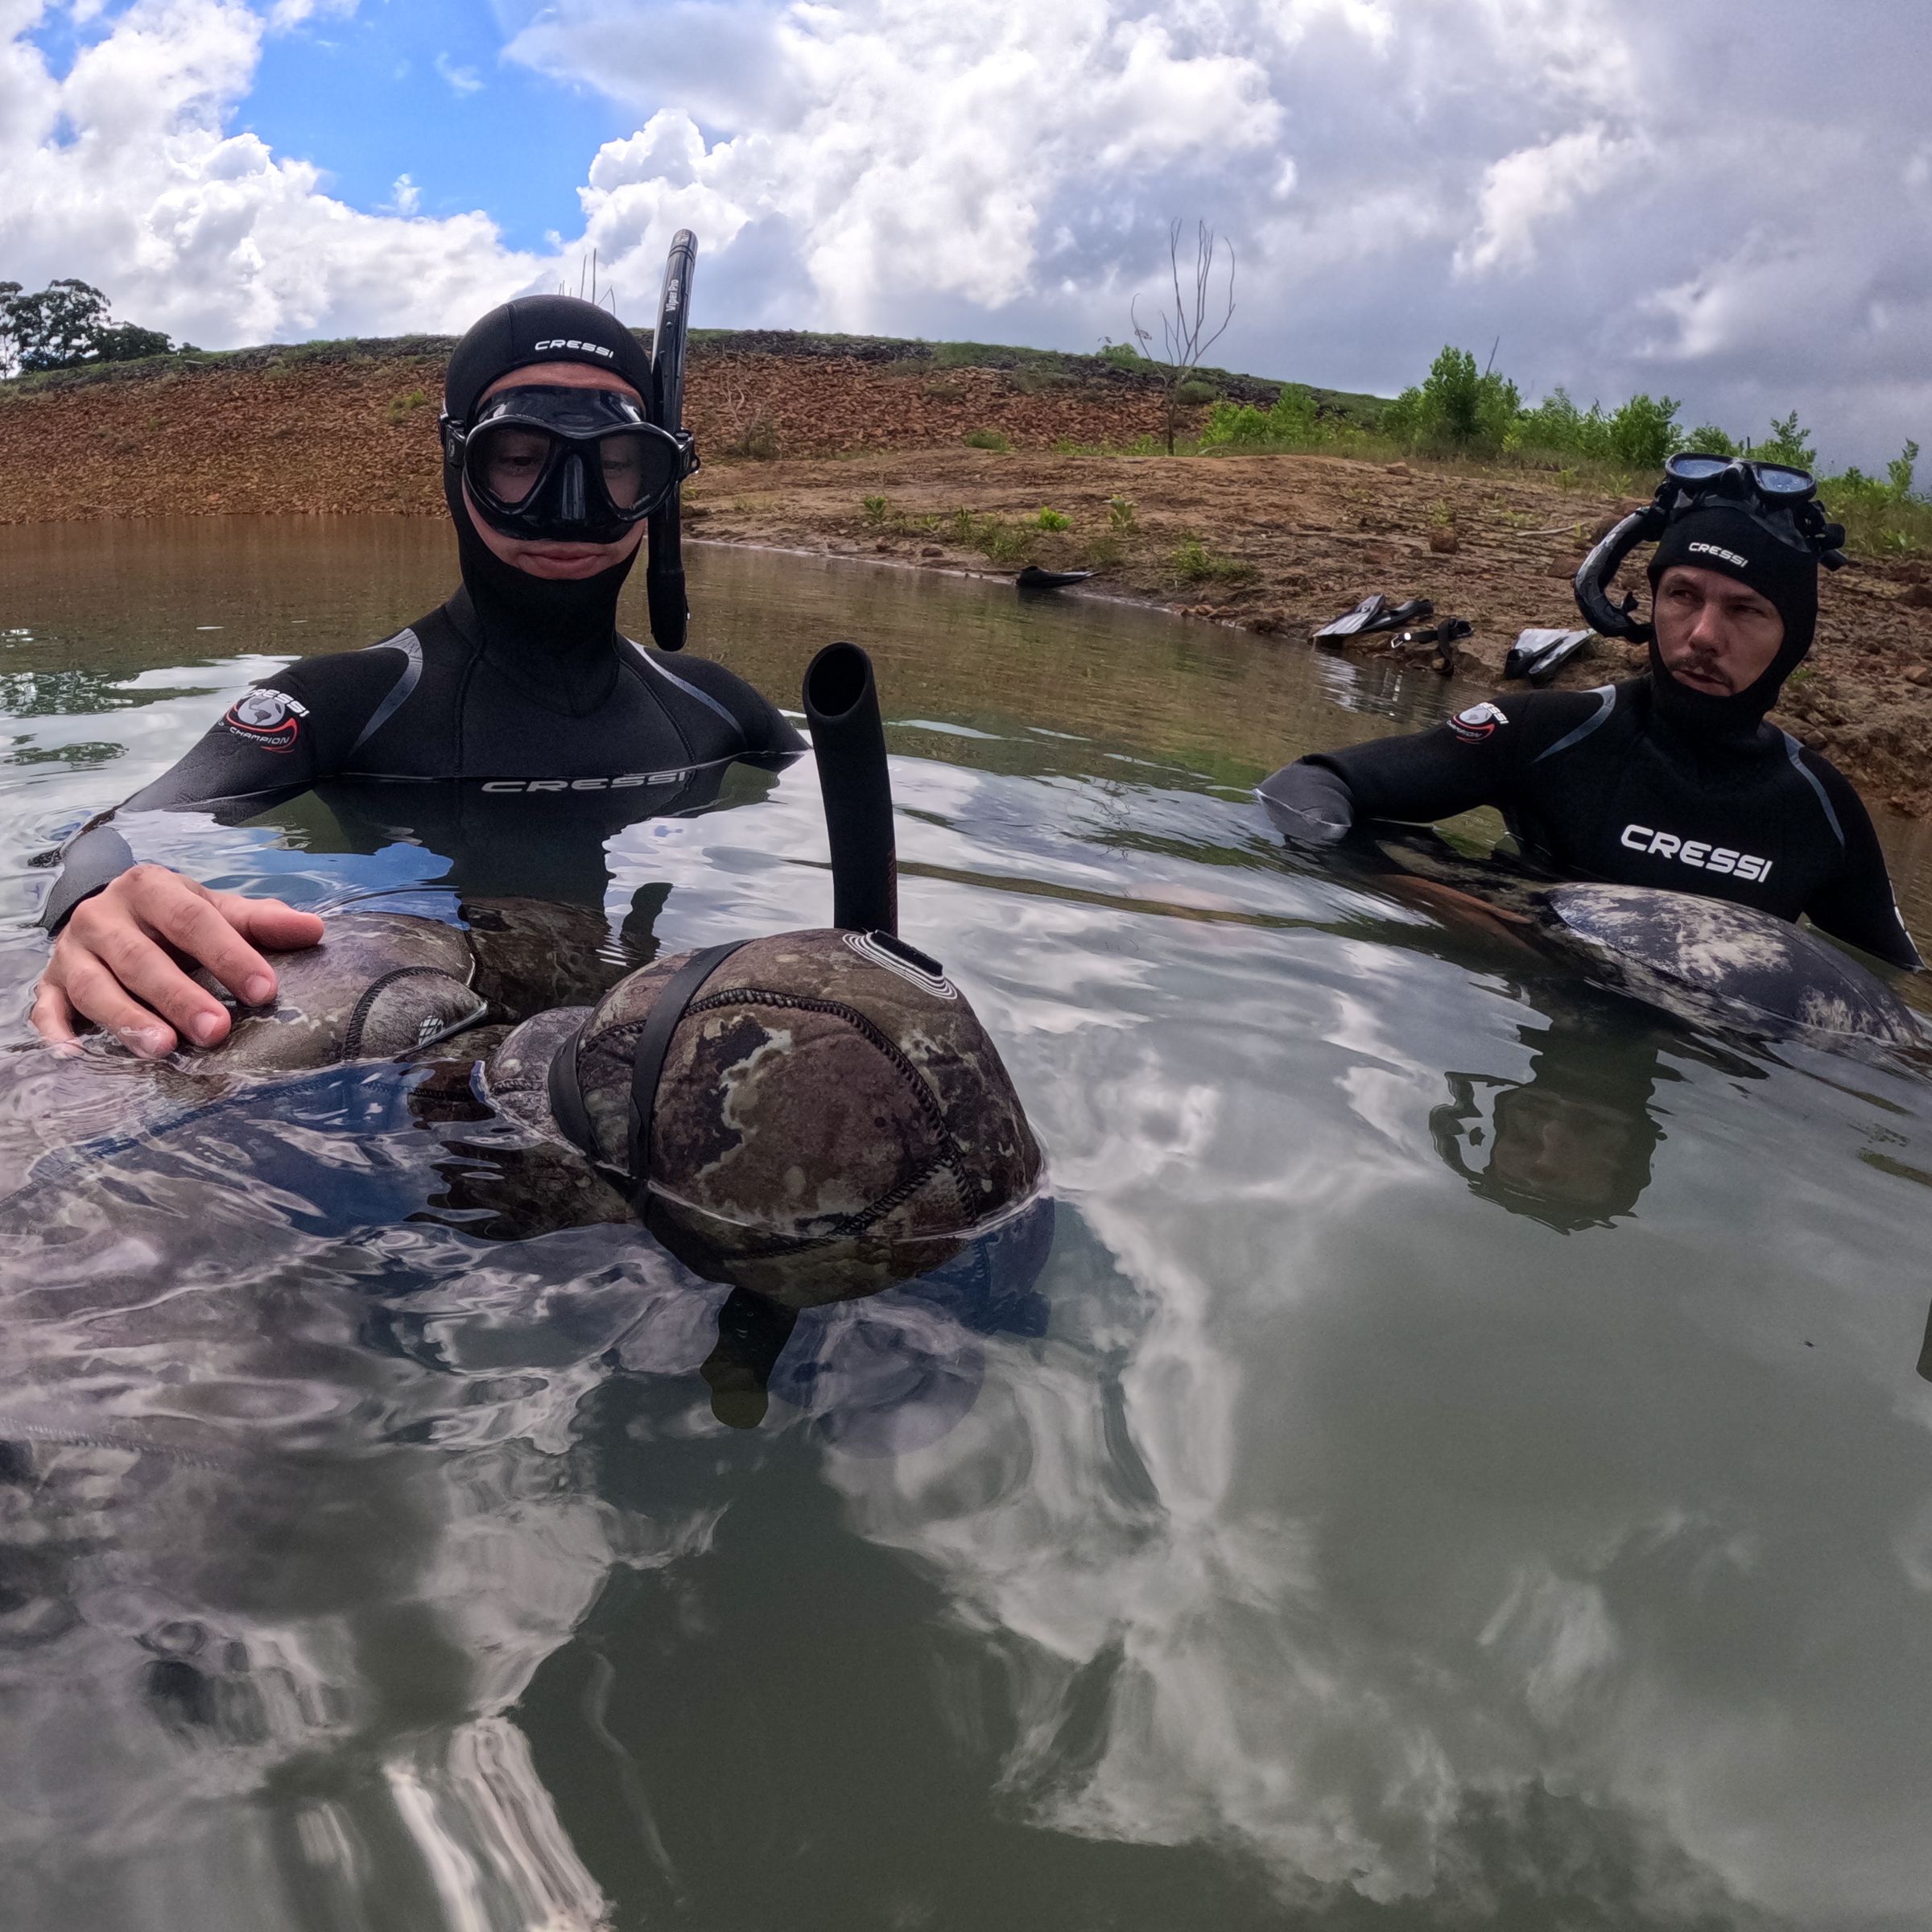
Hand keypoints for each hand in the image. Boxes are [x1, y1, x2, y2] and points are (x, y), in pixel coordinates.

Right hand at [32, 866, 325, 1056]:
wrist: (110, 915)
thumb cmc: (173, 918)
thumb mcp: (214, 911)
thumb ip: (260, 922)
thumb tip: (314, 930)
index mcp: (150, 889)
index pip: (192, 921)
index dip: (229, 955)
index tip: (264, 991)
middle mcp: (103, 916)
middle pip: (141, 958)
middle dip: (180, 997)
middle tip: (216, 1031)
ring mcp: (71, 951)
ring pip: (94, 987)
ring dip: (127, 1019)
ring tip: (163, 1048)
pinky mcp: (49, 984)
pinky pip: (47, 1011)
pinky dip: (59, 1034)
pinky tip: (78, 1058)